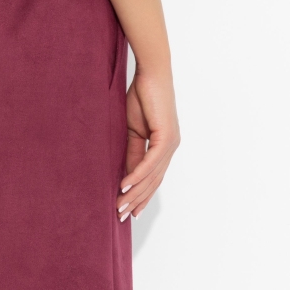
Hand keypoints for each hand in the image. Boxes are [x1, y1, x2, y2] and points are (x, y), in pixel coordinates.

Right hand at [117, 66, 178, 220]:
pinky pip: (150, 162)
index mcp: (164, 146)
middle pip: (153, 182)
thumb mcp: (132, 129)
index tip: (128, 209)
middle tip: (121, 216)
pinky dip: (137, 175)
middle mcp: (170, 147)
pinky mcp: (166, 137)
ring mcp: (170, 143)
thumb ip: (132, 151)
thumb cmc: (141, 96)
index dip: (140, 195)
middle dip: (137, 201)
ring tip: (119, 206)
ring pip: (152, 176)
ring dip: (134, 193)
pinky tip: (124, 187)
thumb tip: (126, 173)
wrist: (151, 74)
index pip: (153, 177)